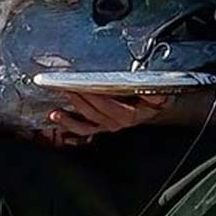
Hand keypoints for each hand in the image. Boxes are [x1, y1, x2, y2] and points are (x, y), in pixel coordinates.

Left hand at [45, 91, 171, 145]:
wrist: (154, 109)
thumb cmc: (154, 99)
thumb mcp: (159, 95)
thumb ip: (155, 94)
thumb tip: (151, 90)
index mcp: (130, 115)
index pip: (109, 105)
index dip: (95, 97)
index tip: (82, 86)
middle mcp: (116, 123)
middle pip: (93, 112)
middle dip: (78, 99)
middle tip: (64, 87)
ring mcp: (106, 126)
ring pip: (85, 124)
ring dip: (69, 118)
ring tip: (55, 112)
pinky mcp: (99, 126)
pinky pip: (83, 129)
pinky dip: (69, 125)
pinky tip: (57, 119)